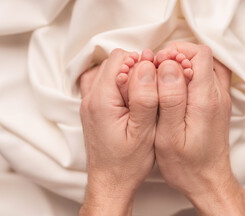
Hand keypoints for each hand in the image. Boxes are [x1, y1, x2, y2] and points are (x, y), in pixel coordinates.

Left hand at [78, 49, 157, 215]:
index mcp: (101, 100)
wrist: (110, 183)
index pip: (119, 59)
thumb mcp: (144, 132)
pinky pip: (102, 83)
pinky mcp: (92, 109)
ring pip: (107, 71)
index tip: (156, 76)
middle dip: (135, 67)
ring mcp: (88, 103)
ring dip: (126, 75)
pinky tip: (129, 97)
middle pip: (112, 62)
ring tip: (142, 92)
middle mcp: (90, 98)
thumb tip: (146, 66)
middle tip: (152, 86)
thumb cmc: (128, 163)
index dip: (141, 62)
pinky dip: (117, 83)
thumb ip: (145, 97)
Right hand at [154, 42, 244, 214]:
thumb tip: (168, 66)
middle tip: (159, 69)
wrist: (208, 181)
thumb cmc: (186, 164)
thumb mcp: (168, 135)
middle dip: (178, 55)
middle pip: (204, 56)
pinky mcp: (218, 105)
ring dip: (186, 63)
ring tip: (167, 75)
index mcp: (206, 99)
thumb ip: (170, 98)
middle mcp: (218, 95)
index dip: (175, 52)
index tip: (157, 64)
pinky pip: (210, 76)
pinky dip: (193, 73)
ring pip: (208, 64)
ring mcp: (221, 99)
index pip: (199, 54)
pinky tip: (178, 84)